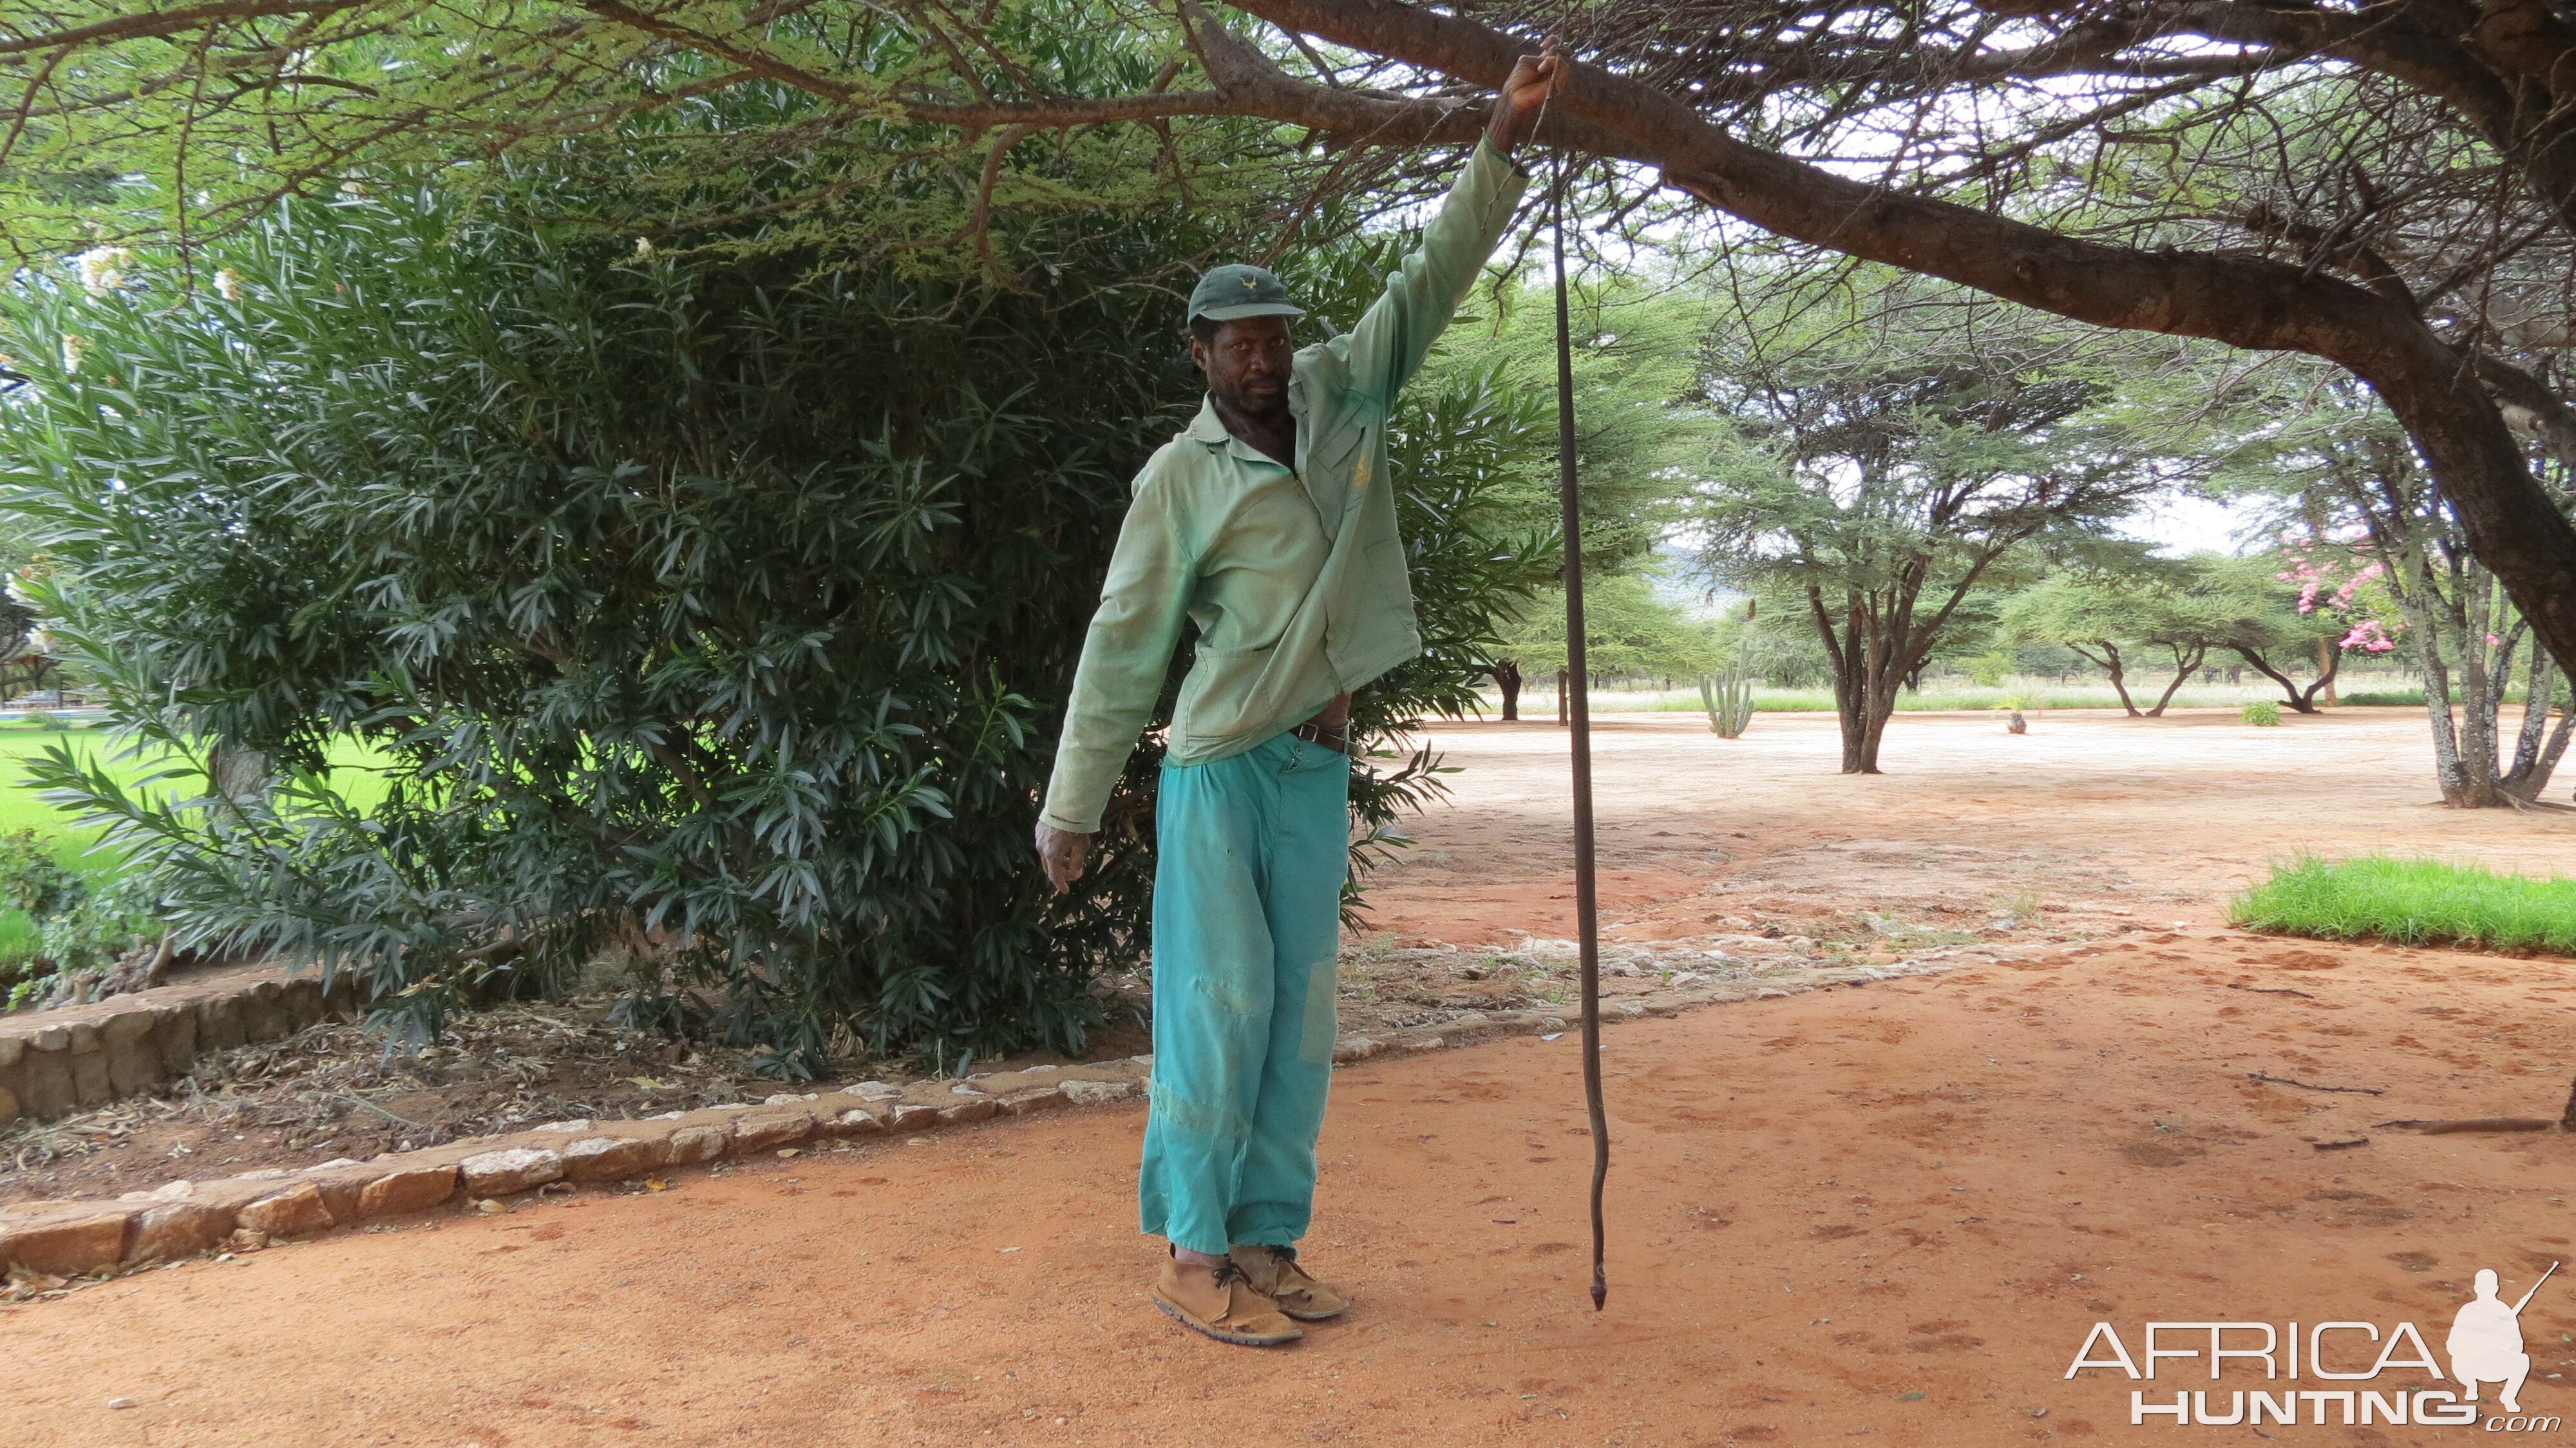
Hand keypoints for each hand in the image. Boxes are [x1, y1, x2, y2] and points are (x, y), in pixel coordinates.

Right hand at [1035, 821, 1092, 895]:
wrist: (1065, 805)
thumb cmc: (1075, 827)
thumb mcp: (1081, 847)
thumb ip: (1077, 863)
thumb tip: (1076, 875)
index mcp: (1052, 856)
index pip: (1055, 877)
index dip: (1061, 885)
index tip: (1066, 891)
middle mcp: (1041, 849)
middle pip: (1049, 868)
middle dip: (1060, 873)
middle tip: (1071, 873)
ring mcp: (1038, 840)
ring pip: (1046, 857)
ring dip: (1057, 861)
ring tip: (1069, 858)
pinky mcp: (1038, 831)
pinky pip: (1044, 846)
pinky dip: (1053, 850)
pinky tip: (1062, 845)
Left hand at [1488, 39, 1563, 154]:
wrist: (1515, 94)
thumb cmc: (1518, 79)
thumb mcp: (1526, 61)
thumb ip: (1540, 56)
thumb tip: (1552, 55)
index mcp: (1545, 60)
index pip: (1555, 46)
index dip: (1553, 41)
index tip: (1543, 43)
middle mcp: (1553, 67)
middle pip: (1564, 52)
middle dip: (1556, 48)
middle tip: (1546, 50)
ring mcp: (1557, 76)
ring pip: (1565, 60)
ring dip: (1552, 58)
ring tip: (1540, 67)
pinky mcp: (1559, 84)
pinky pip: (1564, 69)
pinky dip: (1553, 64)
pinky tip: (1541, 69)